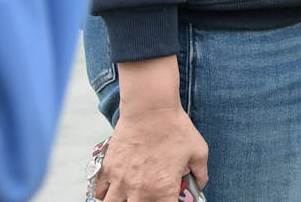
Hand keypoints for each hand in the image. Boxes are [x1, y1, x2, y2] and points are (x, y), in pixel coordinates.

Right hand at [91, 58, 206, 201]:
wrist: (150, 108)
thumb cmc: (175, 127)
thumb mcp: (199, 150)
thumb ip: (201, 173)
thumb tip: (200, 184)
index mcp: (163, 188)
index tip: (170, 200)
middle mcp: (138, 189)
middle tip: (151, 196)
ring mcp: (120, 180)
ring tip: (130, 196)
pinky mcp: (107, 169)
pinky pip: (99, 192)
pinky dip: (105, 194)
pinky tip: (115, 190)